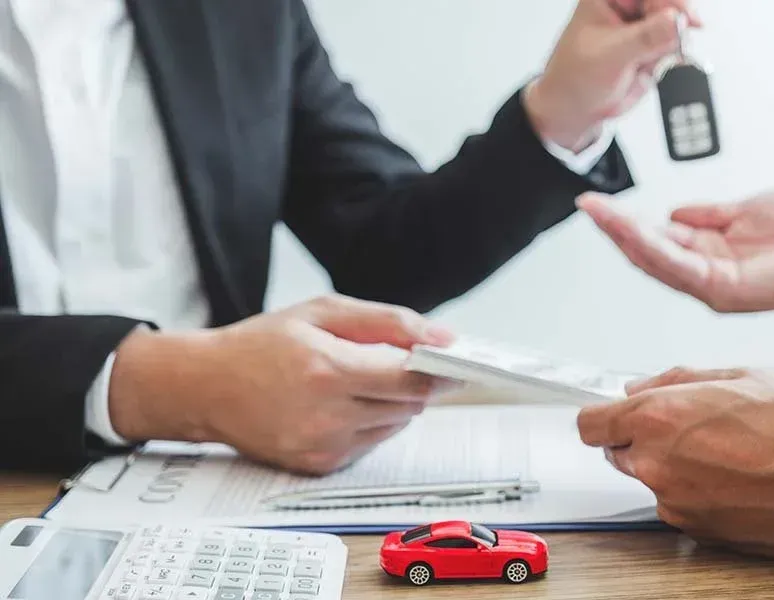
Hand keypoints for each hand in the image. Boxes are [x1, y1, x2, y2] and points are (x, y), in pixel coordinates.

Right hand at [108, 295, 455, 474]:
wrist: (204, 388)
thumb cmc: (262, 343)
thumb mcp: (323, 312)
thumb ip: (388, 322)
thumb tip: (442, 334)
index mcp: (327, 369)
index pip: (410, 378)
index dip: (440, 369)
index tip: (458, 361)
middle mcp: (326, 415)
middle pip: (409, 404)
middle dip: (417, 382)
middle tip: (409, 363)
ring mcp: (322, 446)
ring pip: (395, 425)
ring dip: (394, 403)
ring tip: (361, 380)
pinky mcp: (318, 466)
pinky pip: (370, 443)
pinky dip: (371, 422)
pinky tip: (343, 403)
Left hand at [524, 0, 700, 151]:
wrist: (575, 110)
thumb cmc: (574, 78)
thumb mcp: (610, 55)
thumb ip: (645, 38)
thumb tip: (675, 21)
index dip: (671, 2)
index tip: (685, 19)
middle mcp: (626, 8)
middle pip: (667, 5)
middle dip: (672, 26)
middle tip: (668, 45)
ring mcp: (640, 28)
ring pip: (674, 26)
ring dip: (668, 46)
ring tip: (642, 63)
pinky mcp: (650, 47)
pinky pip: (673, 46)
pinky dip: (667, 59)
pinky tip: (646, 68)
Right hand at [577, 191, 773, 311]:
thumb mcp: (746, 211)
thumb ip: (709, 215)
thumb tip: (674, 213)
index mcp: (710, 256)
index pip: (659, 240)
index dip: (628, 222)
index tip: (601, 203)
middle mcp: (707, 276)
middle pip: (650, 253)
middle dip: (616, 229)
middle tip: (589, 205)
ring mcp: (714, 287)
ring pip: (658, 263)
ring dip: (626, 237)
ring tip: (600, 214)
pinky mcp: (726, 292)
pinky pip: (681, 269)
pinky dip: (654, 249)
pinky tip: (635, 230)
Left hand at [577, 368, 773, 562]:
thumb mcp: (738, 376)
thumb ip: (675, 379)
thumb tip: (639, 386)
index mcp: (658, 417)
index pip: (590, 425)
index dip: (603, 418)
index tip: (615, 416)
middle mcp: (656, 463)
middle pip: (617, 453)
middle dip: (641, 440)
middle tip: (688, 429)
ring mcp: (674, 502)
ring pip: (651, 480)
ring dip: (672, 467)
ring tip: (725, 454)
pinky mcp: (696, 531)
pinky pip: (679, 505)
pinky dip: (696, 494)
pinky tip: (735, 480)